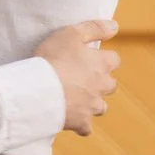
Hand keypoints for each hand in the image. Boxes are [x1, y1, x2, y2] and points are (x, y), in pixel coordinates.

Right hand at [35, 20, 119, 135]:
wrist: (39, 90)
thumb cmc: (53, 59)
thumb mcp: (71, 33)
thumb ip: (94, 28)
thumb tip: (115, 26)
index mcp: (101, 64)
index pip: (114, 60)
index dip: (102, 58)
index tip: (90, 57)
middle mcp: (102, 87)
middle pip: (111, 85)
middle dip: (101, 82)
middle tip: (82, 77)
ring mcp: (93, 107)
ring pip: (100, 107)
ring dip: (92, 103)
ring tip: (75, 98)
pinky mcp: (81, 123)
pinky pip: (86, 127)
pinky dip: (81, 124)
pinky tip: (70, 118)